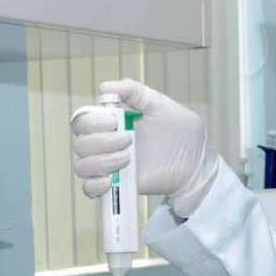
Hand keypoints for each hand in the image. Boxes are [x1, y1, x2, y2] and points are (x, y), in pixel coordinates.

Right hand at [71, 78, 220, 218]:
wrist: (196, 164)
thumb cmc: (181, 134)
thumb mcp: (160, 104)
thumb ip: (135, 92)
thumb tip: (104, 87)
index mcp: (112, 122)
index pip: (82, 120)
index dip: (91, 121)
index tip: (114, 121)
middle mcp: (105, 144)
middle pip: (79, 142)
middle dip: (101, 141)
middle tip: (129, 140)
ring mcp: (109, 166)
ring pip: (81, 165)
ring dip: (100, 161)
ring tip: (127, 159)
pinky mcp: (116, 186)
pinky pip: (88, 189)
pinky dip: (94, 185)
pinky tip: (111, 180)